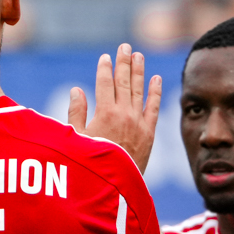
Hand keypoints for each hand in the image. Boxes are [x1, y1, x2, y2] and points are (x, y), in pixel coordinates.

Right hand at [69, 44, 161, 171]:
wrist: (114, 185)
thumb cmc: (90, 164)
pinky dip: (155, 92)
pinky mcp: (149, 133)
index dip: (104, 69)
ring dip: (139, 72)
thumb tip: (77, 90)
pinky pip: (154, 108)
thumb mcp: (76, 140)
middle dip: (124, 63)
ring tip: (139, 56)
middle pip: (123, 82)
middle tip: (125, 47)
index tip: (105, 57)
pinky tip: (156, 79)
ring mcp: (138, 122)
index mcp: (104, 113)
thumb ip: (76, 113)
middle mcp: (123, 114)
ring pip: (139, 90)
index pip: (104, 84)